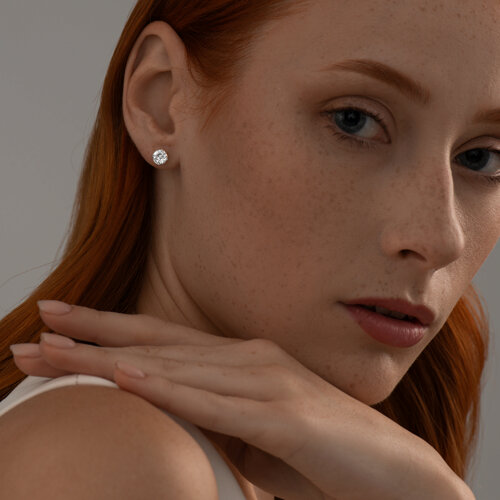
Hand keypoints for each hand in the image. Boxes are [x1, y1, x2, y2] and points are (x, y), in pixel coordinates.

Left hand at [11, 302, 469, 499]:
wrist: (392, 474)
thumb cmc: (318, 456)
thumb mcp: (250, 435)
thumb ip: (211, 418)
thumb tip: (164, 417)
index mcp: (240, 362)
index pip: (161, 342)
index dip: (107, 332)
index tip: (58, 323)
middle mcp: (249, 360)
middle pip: (157, 346)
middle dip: (91, 338)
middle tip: (36, 327)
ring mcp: (268, 383)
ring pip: (176, 367)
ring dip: (111, 360)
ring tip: (53, 351)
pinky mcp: (286, 417)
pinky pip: (217, 404)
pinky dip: (170, 391)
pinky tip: (129, 379)